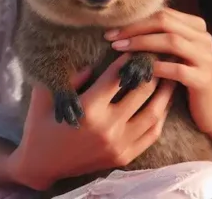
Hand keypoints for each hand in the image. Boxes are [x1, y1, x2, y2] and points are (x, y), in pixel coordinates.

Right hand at [9, 53, 176, 190]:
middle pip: (141, 91)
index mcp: (88, 110)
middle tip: (158, 54)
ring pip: (154, 112)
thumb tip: (94, 63)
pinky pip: (152, 133)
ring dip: (164, 91)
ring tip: (170, 74)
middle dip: (151, 70)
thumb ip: (70, 77)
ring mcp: (119, 144)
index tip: (136, 45)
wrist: (41, 166)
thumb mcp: (46, 96)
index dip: (128, 58)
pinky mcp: (124, 157)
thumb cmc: (41, 127)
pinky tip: (164, 100)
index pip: (117, 76)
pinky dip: (161, 114)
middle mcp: (107, 127)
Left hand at [105, 9, 211, 139]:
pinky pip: (176, 69)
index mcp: (197, 28)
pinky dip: (156, 67)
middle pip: (165, 22)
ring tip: (119, 50)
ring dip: (141, 43)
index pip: (164, 14)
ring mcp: (206, 58)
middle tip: (112, 38)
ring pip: (171, 41)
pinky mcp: (203, 79)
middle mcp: (204, 38)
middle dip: (135, 29)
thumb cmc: (187, 81)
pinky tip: (139, 71)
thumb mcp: (178, 56)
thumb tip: (126, 30)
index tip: (113, 31)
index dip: (137, 21)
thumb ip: (162, 39)